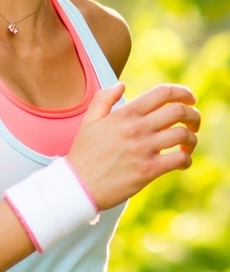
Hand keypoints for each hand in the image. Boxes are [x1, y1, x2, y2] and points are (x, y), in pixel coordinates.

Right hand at [68, 83, 198, 209]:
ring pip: (183, 135)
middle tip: (193, 122)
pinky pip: (180, 160)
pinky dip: (187, 159)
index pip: (162, 93)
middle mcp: (137, 129)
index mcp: (124, 115)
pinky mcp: (149, 170)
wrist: (78, 185)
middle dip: (193, 114)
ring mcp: (144, 149)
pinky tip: (181, 160)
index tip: (189, 100)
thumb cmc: (83, 154)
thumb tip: (121, 85)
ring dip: (191, 137)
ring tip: (187, 143)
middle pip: (179, 111)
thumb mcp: (88, 121)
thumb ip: (103, 99)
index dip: (182, 93)